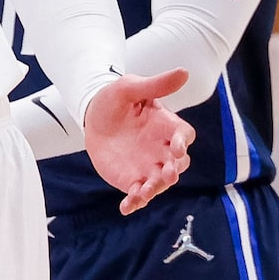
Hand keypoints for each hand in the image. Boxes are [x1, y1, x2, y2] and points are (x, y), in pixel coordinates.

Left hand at [80, 70, 192, 213]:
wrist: (93, 117)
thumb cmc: (116, 99)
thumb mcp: (131, 88)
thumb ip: (155, 85)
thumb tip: (183, 72)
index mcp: (167, 126)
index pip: (184, 135)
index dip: (183, 142)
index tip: (176, 147)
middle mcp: (163, 148)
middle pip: (178, 163)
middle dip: (174, 170)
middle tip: (167, 174)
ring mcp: (149, 165)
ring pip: (161, 181)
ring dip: (156, 188)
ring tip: (145, 192)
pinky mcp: (133, 178)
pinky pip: (138, 193)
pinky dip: (135, 201)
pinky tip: (127, 207)